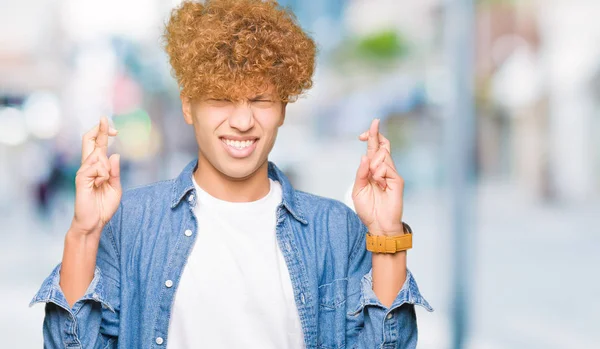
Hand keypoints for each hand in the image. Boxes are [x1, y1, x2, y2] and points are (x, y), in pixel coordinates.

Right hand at [71, 117, 121, 235]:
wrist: (94, 222)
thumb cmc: (103, 206)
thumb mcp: (115, 187)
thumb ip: (115, 172)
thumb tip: (115, 154)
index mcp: (97, 167)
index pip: (98, 145)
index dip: (104, 133)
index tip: (114, 129)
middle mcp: (88, 166)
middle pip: (89, 140)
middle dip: (98, 128)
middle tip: (105, 119)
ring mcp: (83, 171)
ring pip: (98, 156)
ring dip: (106, 167)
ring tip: (102, 183)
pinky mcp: (81, 178)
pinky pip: (96, 167)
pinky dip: (102, 175)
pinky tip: (98, 185)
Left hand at [352, 119, 404, 235]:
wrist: (378, 225)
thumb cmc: (368, 209)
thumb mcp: (358, 189)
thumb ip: (360, 173)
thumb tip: (364, 156)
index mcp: (373, 170)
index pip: (375, 149)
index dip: (371, 137)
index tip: (362, 134)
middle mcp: (383, 169)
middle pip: (382, 145)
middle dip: (374, 135)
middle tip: (368, 130)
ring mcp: (392, 174)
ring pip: (382, 155)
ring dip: (373, 165)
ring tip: (374, 181)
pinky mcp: (397, 180)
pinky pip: (386, 168)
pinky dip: (378, 175)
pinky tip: (380, 186)